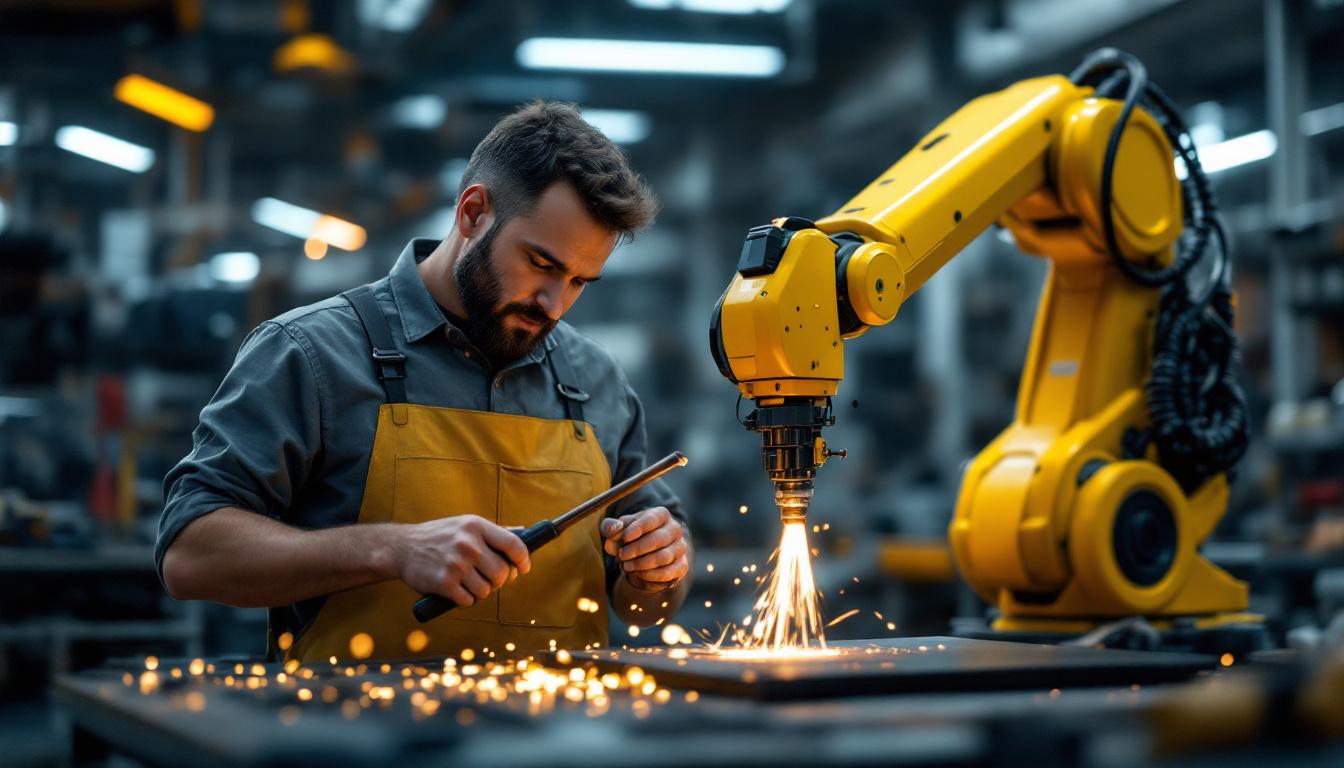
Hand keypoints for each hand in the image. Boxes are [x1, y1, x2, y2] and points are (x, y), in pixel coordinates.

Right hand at [394, 516, 530, 606]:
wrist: (401, 548)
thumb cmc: (438, 536)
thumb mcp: (465, 525)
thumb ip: (494, 531)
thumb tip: (524, 532)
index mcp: (476, 526)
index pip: (513, 544)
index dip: (523, 559)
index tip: (524, 567)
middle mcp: (468, 544)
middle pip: (502, 573)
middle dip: (499, 581)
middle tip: (489, 579)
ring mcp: (456, 564)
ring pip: (486, 591)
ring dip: (480, 592)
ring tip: (468, 583)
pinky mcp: (444, 583)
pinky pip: (468, 600)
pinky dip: (465, 599)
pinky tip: (457, 590)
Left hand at [601, 507, 687, 591]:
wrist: (644, 555)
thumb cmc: (631, 537)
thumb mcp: (618, 530)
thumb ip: (611, 527)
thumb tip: (615, 528)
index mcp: (661, 514)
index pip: (652, 519)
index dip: (638, 528)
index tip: (625, 537)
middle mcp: (674, 529)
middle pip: (658, 539)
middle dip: (637, 549)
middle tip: (622, 555)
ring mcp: (680, 547)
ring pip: (663, 557)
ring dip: (642, 563)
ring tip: (626, 566)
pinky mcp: (681, 565)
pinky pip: (669, 572)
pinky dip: (651, 575)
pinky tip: (639, 573)